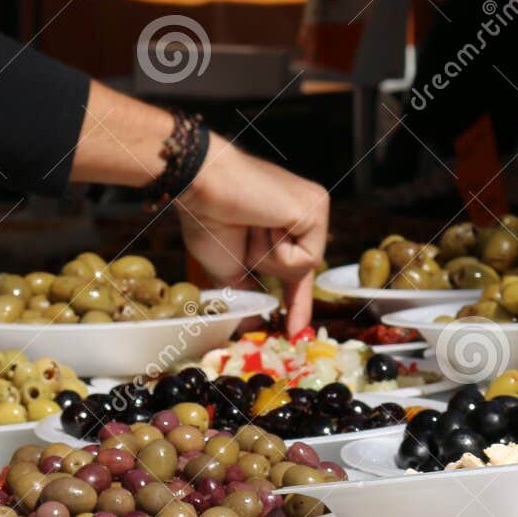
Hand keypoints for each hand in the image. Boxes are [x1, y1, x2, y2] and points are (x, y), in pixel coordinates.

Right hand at [175, 135, 328, 333]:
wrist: (200, 186)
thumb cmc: (208, 219)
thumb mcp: (230, 270)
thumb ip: (248, 296)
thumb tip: (252, 325)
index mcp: (286, 222)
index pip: (297, 269)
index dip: (296, 302)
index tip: (295, 330)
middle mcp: (305, 212)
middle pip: (300, 271)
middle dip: (268, 267)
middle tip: (246, 232)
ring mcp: (314, 207)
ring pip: (302, 267)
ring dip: (267, 256)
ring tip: (251, 223)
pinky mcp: (317, 207)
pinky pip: (305, 259)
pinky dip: (278, 251)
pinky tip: (264, 222)